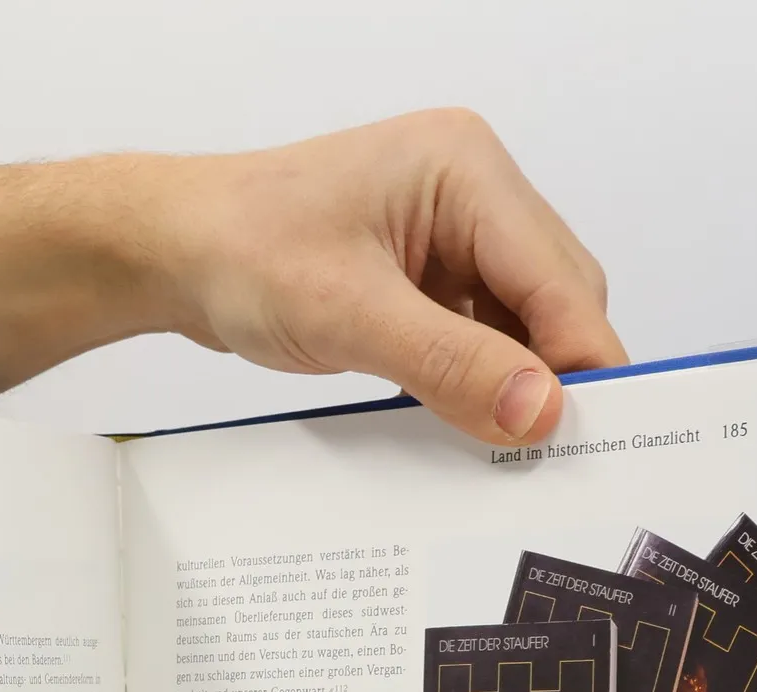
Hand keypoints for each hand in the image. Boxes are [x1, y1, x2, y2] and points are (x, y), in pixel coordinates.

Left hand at [141, 109, 624, 445]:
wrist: (174, 254)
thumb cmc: (242, 251)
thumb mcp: (348, 314)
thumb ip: (451, 364)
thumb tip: (539, 410)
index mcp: (467, 170)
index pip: (559, 278)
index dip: (580, 361)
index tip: (582, 437)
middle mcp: (472, 194)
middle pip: (556, 301)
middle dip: (551, 375)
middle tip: (543, 457)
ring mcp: (452, 238)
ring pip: (523, 325)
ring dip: (513, 385)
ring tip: (502, 449)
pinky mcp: (428, 279)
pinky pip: (480, 339)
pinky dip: (478, 384)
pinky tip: (464, 424)